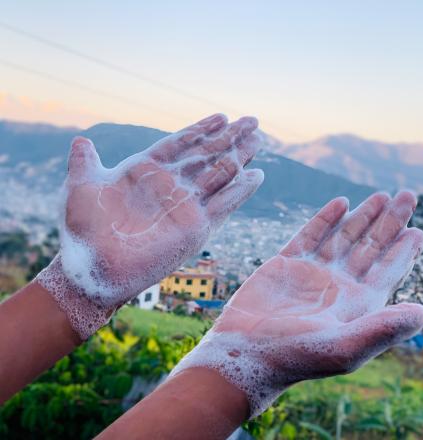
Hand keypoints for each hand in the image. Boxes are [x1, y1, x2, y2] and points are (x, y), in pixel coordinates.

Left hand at [37, 114, 263, 338]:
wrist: (93, 268)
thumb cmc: (83, 232)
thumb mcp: (80, 188)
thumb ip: (85, 163)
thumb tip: (81, 140)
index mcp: (146, 172)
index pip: (181, 144)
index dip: (202, 129)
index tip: (222, 116)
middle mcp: (170, 186)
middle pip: (207, 155)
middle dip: (230, 138)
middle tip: (252, 121)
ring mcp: (185, 206)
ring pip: (219, 175)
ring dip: (239, 158)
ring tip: (257, 141)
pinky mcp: (195, 228)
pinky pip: (223, 204)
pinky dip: (239, 190)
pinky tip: (255, 176)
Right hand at [172, 191, 422, 415]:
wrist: (247, 350)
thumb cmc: (296, 357)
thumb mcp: (344, 347)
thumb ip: (384, 329)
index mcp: (356, 303)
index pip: (387, 270)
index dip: (404, 250)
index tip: (418, 229)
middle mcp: (338, 284)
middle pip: (370, 246)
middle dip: (389, 221)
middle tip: (407, 196)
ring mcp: (312, 271)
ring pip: (344, 236)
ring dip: (363, 215)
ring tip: (382, 196)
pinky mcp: (286, 262)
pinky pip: (311, 234)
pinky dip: (326, 218)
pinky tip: (341, 202)